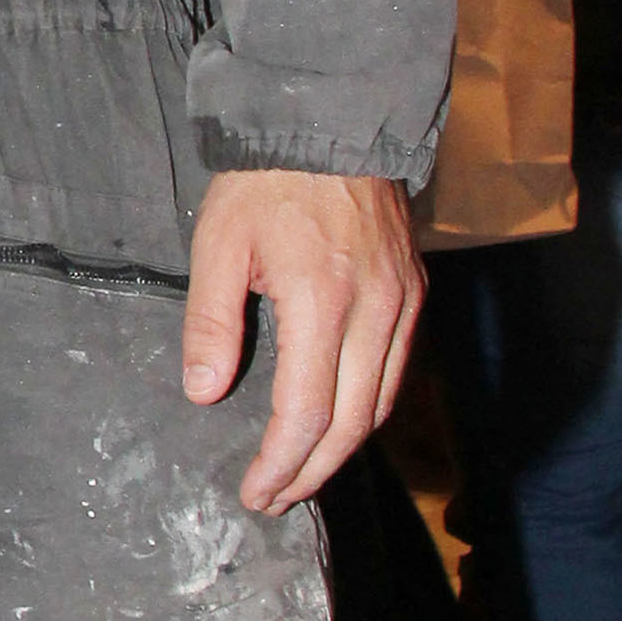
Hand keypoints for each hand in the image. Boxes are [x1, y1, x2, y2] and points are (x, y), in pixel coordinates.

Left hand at [182, 168, 421, 514]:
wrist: (330, 121)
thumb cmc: (265, 182)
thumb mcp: (218, 245)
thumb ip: (211, 323)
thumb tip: (205, 393)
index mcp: (322, 299)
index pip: (307, 410)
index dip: (282, 463)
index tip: (256, 492)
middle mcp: (376, 309)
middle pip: (352, 421)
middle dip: (311, 471)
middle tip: (276, 500)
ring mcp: (404, 301)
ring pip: (381, 402)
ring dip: (343, 449)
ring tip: (301, 474)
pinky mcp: (416, 291)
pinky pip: (396, 369)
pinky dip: (368, 409)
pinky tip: (338, 423)